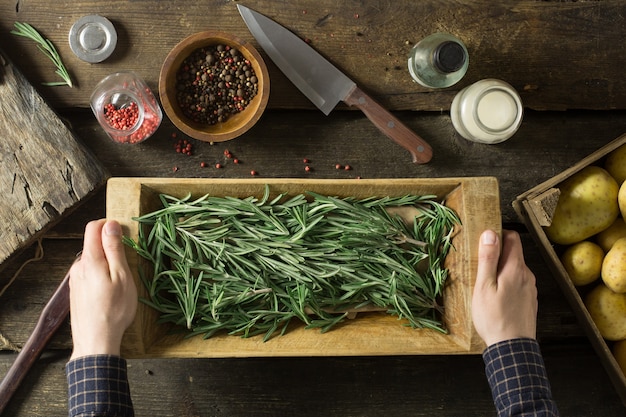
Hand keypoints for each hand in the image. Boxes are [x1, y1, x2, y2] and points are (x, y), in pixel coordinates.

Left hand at [69, 219, 136, 358]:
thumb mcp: (122, 276)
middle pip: (93, 244)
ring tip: (120, 283)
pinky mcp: (76, 291)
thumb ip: (114, 249)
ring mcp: (75, 280)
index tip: (124, 234)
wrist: (96, 342)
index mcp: (90, 259)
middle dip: (110, 247)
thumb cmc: (114, 310)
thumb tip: (110, 225)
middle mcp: (78, 266)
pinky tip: (110, 293)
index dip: (109, 225)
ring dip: (106, 264)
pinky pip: (89, 274)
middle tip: (127, 264)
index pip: (93, 227)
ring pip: (92, 260)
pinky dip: (101, 276)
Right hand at [471, 230, 537, 346]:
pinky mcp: (530, 301)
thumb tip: (490, 233)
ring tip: (486, 285)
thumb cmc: (494, 317)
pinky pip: (518, 284)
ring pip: (515, 270)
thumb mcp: (484, 286)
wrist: (512, 348)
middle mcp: (527, 275)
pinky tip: (496, 298)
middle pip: (514, 254)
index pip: (513, 238)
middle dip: (497, 255)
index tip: (484, 243)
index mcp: (515, 268)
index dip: (498, 235)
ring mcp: (530, 289)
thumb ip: (488, 259)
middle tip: (479, 267)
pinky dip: (507, 284)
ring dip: (501, 271)